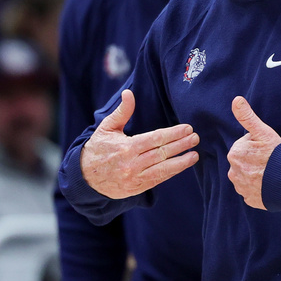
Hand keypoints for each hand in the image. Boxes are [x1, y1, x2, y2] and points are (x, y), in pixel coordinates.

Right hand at [80, 90, 199, 198]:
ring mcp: (135, 178)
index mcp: (126, 147)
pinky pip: (158, 180)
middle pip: (162, 153)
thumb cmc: (98, 148)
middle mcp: (132, 164)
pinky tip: (182, 165)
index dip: (173, 134)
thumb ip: (122, 112)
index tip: (187, 128)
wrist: (85, 177)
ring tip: (194, 155)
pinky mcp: (137, 188)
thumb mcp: (107, 127)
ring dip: (181, 162)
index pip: (155, 139)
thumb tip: (129, 93)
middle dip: (181, 145)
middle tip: (195, 138)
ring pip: (162, 169)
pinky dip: (171, 173)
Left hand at [227, 96, 280, 209]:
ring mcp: (241, 188)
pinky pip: (252, 191)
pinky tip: (270, 184)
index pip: (244, 146)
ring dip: (256, 175)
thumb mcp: (263, 132)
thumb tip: (236, 99)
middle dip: (255, 160)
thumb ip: (247, 116)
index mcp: (234, 153)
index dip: (257, 146)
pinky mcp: (249, 200)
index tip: (267, 150)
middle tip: (270, 162)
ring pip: (247, 176)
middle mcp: (233, 172)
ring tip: (271, 173)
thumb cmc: (278, 155)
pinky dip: (259, 188)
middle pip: (244, 161)